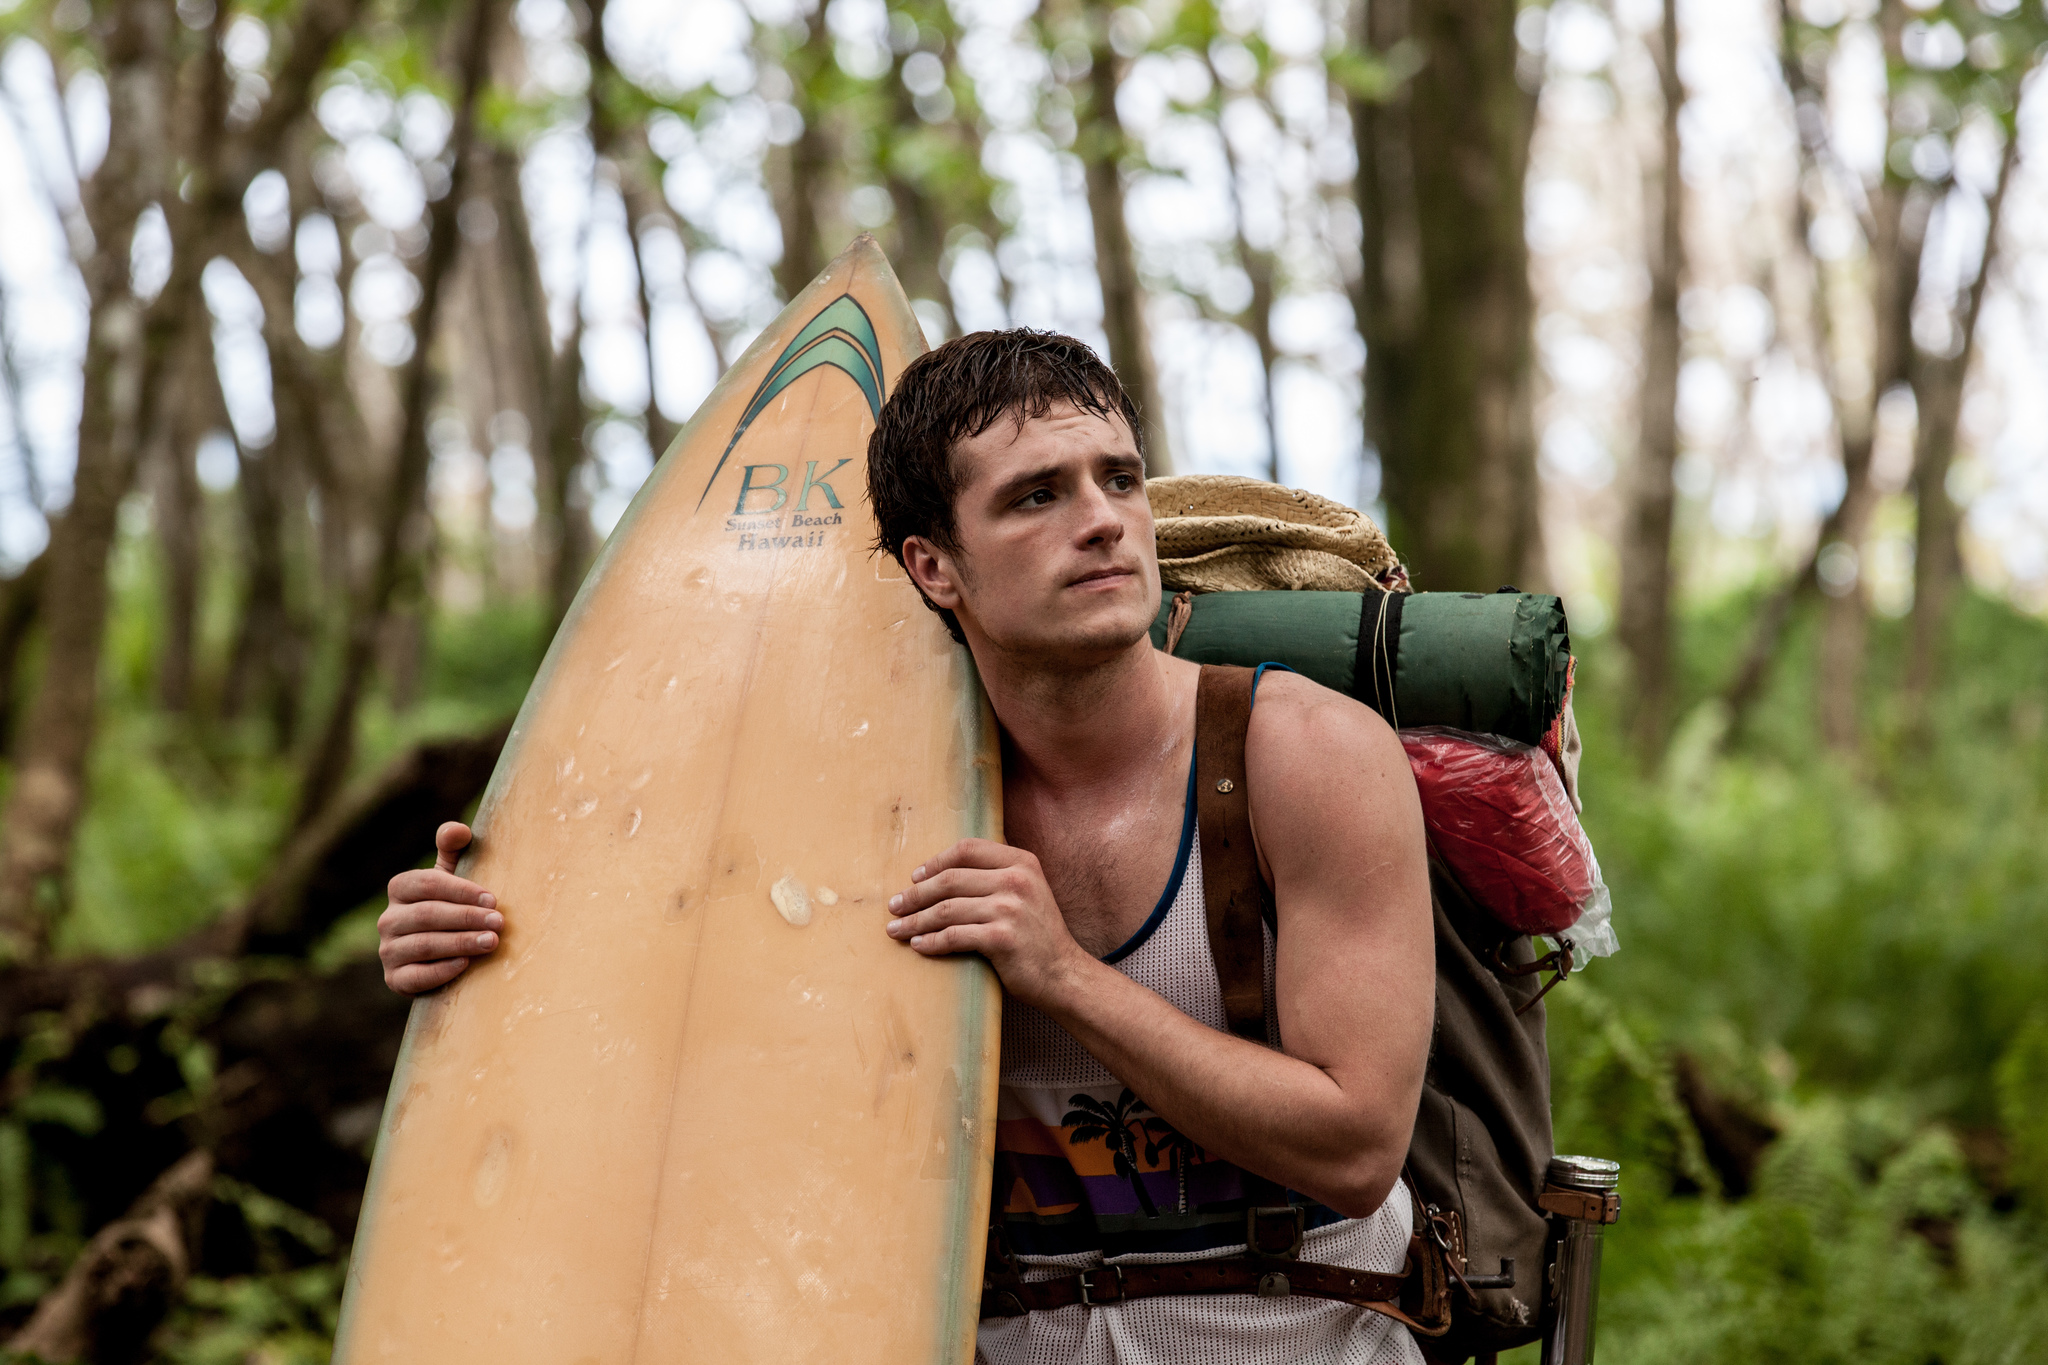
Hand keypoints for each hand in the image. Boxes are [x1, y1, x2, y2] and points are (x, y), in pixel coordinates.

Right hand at [378, 822, 501, 994]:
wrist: (441, 956)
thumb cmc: (452, 907)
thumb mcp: (451, 878)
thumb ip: (453, 850)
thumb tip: (459, 830)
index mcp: (400, 888)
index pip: (427, 884)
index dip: (461, 890)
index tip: (493, 898)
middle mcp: (388, 919)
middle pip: (427, 915)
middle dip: (466, 918)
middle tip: (499, 923)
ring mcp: (388, 951)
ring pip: (424, 945)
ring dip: (461, 943)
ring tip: (492, 942)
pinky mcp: (394, 979)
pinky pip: (416, 976)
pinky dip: (442, 971)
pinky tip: (466, 965)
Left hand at [886, 839, 1087, 1006]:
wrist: (1064, 973)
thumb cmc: (1037, 935)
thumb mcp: (1028, 891)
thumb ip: (998, 874)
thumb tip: (945, 869)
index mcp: (1021, 862)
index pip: (967, 849)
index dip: (936, 861)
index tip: (915, 877)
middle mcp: (1017, 880)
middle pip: (950, 879)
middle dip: (915, 894)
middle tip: (894, 906)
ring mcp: (1010, 909)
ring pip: (947, 909)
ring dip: (915, 920)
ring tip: (896, 929)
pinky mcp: (1002, 938)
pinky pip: (954, 936)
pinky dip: (931, 942)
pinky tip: (918, 946)